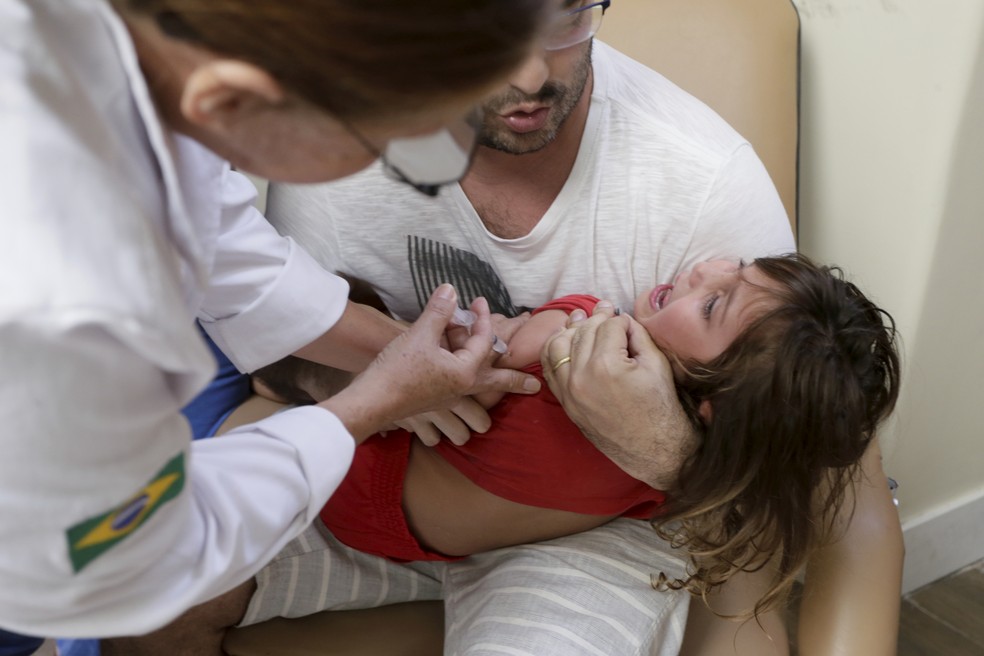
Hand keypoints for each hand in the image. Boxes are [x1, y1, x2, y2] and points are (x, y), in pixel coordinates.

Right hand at [321, 285, 539, 440]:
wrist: (372, 401)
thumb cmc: (397, 369)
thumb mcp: (420, 335)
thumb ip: (439, 311)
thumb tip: (451, 289)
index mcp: (465, 372)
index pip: (483, 341)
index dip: (482, 318)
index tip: (479, 302)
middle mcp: (462, 388)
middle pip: (496, 384)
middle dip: (516, 382)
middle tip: (536, 386)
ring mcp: (448, 398)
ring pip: (478, 395)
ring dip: (490, 390)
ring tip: (504, 392)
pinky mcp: (433, 404)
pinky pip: (457, 398)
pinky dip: (463, 395)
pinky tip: (460, 392)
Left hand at [541, 301, 696, 488]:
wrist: (654, 449)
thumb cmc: (661, 407)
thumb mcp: (657, 364)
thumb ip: (637, 335)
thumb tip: (620, 319)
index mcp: (606, 365)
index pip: (609, 326)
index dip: (621, 319)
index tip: (628, 322)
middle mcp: (581, 377)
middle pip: (584, 332)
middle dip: (597, 318)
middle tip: (606, 310)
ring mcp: (569, 391)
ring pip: (558, 345)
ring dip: (571, 330)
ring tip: (582, 321)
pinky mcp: (565, 402)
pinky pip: (549, 369)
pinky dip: (554, 351)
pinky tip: (565, 340)